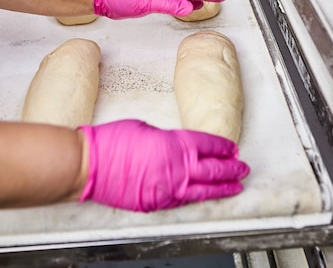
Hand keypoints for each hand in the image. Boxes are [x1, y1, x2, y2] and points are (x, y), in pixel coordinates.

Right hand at [78, 119, 249, 211]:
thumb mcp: (145, 128)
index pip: (208, 145)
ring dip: (222, 188)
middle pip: (213, 170)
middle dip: (231, 169)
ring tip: (236, 187)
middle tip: (243, 169)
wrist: (90, 166)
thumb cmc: (111, 142)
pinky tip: (203, 197)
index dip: (223, 147)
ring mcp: (167, 189)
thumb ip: (165, 138)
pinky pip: (182, 201)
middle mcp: (177, 169)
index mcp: (175, 145)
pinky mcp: (156, 203)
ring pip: (203, 191)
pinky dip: (197, 198)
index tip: (233, 149)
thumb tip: (173, 146)